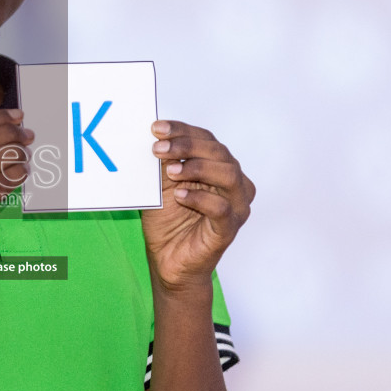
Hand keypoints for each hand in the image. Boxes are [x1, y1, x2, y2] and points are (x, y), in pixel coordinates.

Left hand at [140, 120, 254, 291]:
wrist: (168, 261)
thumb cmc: (168, 221)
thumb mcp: (161, 185)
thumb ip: (164, 162)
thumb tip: (155, 135)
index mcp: (219, 167)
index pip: (207, 139)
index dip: (183, 130)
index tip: (157, 128)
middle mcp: (234, 183)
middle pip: (219, 153)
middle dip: (187, 146)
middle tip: (158, 149)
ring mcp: (235, 206)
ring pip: (228, 175)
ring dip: (197, 168)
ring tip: (170, 172)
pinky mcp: (228, 229)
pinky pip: (221, 208)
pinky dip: (200, 199)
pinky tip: (179, 196)